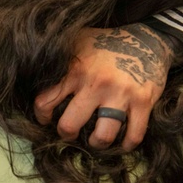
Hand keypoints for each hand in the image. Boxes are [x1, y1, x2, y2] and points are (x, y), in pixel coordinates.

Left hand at [34, 24, 171, 150]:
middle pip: (69, 125)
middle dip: (67, 135)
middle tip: (70, 133)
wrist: (149, 38)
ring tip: (95, 140)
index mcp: (75, 70)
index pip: (45, 102)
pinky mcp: (143, 102)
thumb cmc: (107, 43)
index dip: (42, 116)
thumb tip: (33, 70)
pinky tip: (121, 142)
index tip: (48, 119)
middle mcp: (95, 83)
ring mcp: (120, 94)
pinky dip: (126, 145)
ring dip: (96, 144)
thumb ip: (59, 58)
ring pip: (102, 136)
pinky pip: (133, 135)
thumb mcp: (77, 41)